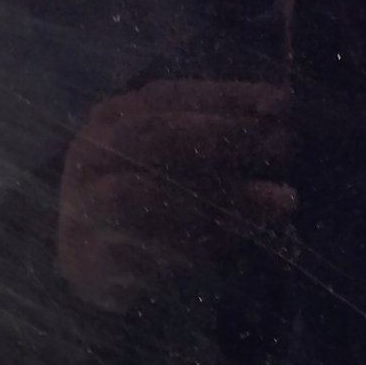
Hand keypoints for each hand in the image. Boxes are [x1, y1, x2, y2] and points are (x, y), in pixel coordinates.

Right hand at [57, 80, 296, 311]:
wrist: (94, 268)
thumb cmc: (147, 202)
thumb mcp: (183, 159)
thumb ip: (223, 136)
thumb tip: (281, 111)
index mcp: (112, 117)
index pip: (169, 97)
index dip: (227, 98)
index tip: (281, 103)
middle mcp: (92, 153)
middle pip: (152, 136)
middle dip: (221, 138)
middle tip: (281, 145)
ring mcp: (84, 207)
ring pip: (143, 193)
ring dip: (217, 195)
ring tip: (279, 198)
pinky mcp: (90, 258)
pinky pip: (145, 248)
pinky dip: (198, 241)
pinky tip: (242, 235)